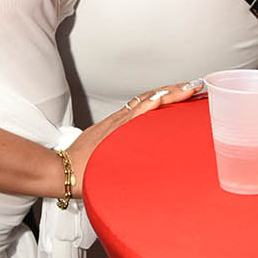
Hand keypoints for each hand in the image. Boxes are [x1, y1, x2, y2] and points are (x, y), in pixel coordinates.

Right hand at [67, 80, 202, 196]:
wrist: (61, 171)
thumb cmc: (83, 168)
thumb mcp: (109, 155)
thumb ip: (126, 153)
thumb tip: (141, 160)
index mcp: (121, 125)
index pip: (149, 104)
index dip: (169, 96)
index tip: (188, 92)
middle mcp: (121, 121)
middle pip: (151, 98)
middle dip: (175, 91)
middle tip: (196, 85)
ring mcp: (116, 126)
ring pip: (145, 103)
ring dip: (168, 94)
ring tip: (189, 88)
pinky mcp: (111, 133)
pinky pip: (131, 117)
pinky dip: (146, 107)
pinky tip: (161, 100)